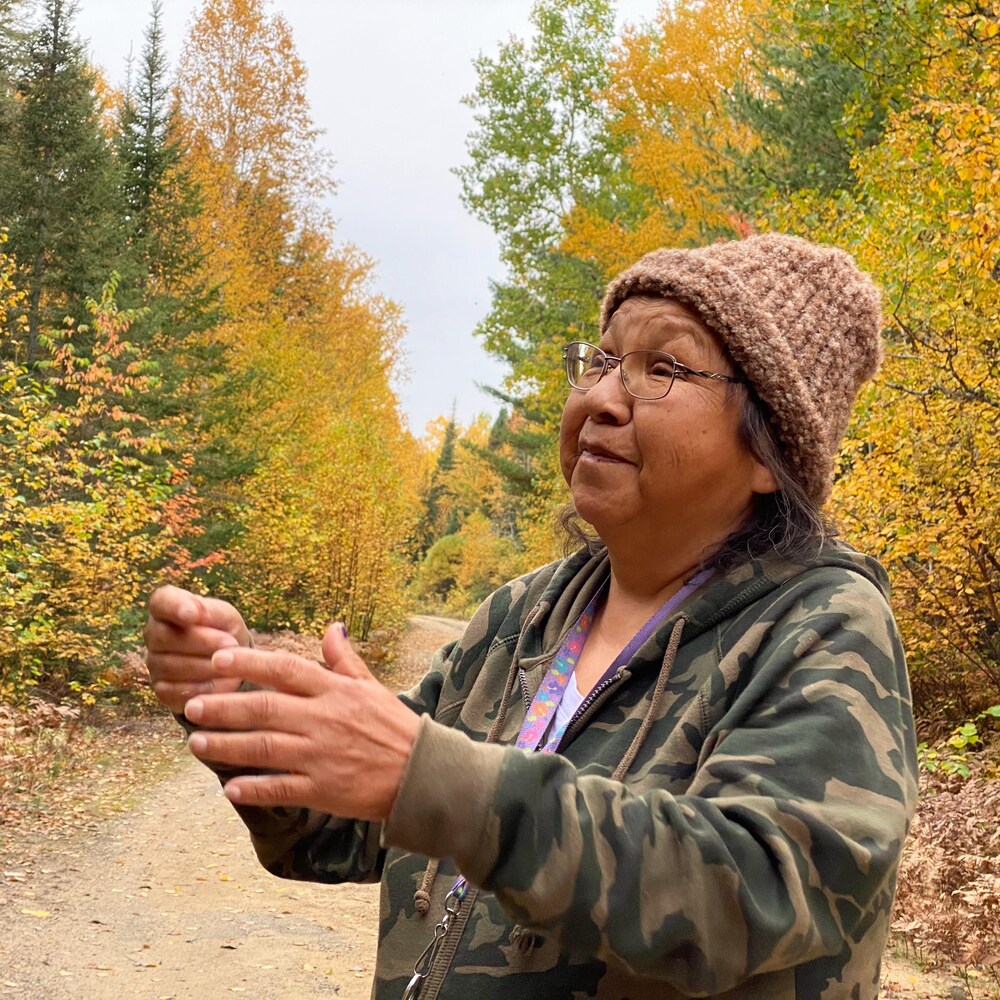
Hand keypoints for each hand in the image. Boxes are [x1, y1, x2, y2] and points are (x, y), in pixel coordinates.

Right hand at [144, 585, 251, 714]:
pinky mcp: (162, 690)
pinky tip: (226, 682)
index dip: (174, 608)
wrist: (232, 662)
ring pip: (172, 666)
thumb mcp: (225, 616)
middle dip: (202, 641)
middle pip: (165, 637)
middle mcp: (153, 635)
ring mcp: (154, 663)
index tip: (193, 615)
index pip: (160, 602)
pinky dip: (206, 687)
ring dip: (207, 665)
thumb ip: (211, 611)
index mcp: (166, 608)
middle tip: (231, 644)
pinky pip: (178, 691)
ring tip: (233, 664)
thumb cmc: (224, 630)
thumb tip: (195, 612)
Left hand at [183, 624, 419, 820]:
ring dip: (226, 746)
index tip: (218, 659)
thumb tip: (331, 627)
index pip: (286, 669)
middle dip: (223, 706)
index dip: (250, 662)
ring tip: (196, 743)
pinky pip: (280, 788)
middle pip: (264, 708)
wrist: (422, 774)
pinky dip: (253, 788)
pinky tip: (229, 787)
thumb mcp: (372, 687)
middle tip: (191, 705)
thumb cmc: (395, 727)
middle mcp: (324, 720)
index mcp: (335, 691)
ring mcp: (322, 756)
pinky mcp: (323, 790)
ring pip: (263, 748)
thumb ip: (344, 660)